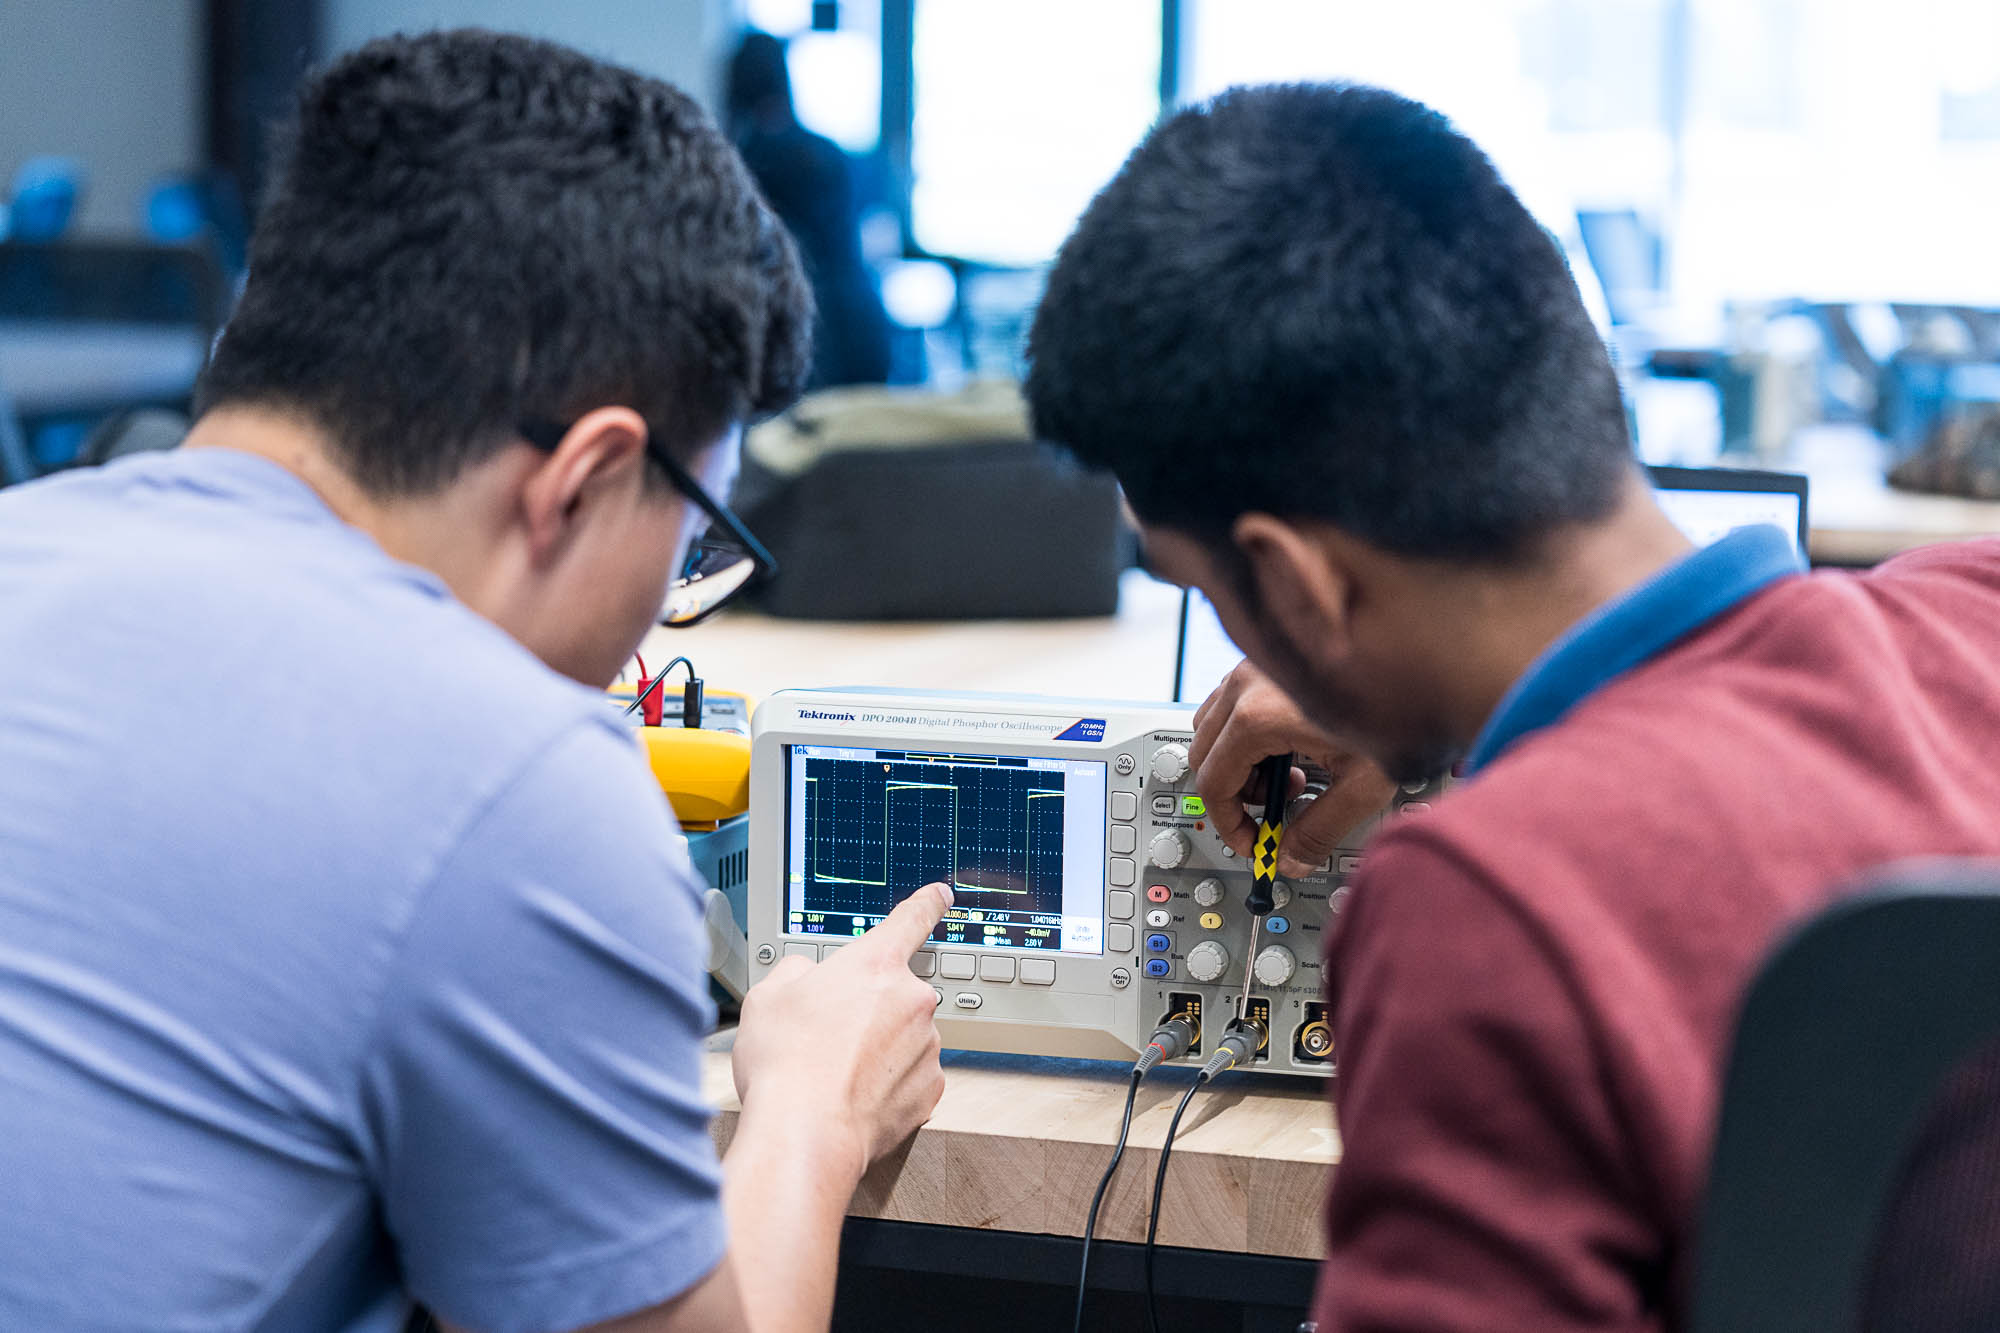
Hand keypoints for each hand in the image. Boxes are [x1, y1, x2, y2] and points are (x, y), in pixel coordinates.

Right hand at [731, 883, 951, 1180]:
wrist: (805, 1132)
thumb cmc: (785, 1064)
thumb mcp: (768, 996)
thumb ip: (796, 972)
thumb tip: (805, 976)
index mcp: (875, 965)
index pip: (911, 919)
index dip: (926, 904)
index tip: (940, 897)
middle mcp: (911, 1000)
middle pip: (896, 994)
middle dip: (870, 1011)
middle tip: (830, 1037)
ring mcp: (926, 1047)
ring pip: (905, 1039)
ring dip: (879, 1051)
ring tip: (835, 1074)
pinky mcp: (929, 1091)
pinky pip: (910, 1079)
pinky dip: (888, 1087)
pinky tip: (854, 1097)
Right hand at [1190, 661, 1396, 877]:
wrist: (1427, 657)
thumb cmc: (1404, 706)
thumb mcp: (1362, 784)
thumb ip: (1320, 830)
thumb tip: (1293, 859)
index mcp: (1257, 716)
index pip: (1213, 784)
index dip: (1231, 824)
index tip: (1254, 842)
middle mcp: (1245, 684)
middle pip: (1204, 754)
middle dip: (1235, 794)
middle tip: (1276, 812)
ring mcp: (1254, 666)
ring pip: (1213, 727)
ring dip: (1240, 762)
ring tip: (1292, 776)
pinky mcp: (1270, 660)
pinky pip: (1234, 703)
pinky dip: (1249, 734)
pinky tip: (1296, 745)